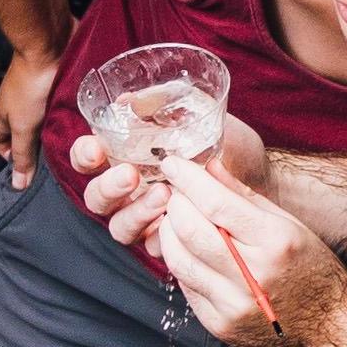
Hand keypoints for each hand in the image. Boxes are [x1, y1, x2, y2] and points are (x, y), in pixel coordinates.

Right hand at [0, 43, 66, 188]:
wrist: (50, 46)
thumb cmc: (31, 82)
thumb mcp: (24, 127)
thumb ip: (22, 154)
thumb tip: (17, 183)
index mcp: (3, 116)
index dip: (4, 152)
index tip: (24, 161)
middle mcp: (18, 107)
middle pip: (22, 133)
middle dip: (38, 145)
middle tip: (54, 155)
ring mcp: (38, 96)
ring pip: (46, 122)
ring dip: (57, 131)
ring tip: (72, 140)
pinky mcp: (58, 88)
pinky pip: (63, 108)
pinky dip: (71, 115)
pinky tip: (83, 123)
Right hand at [75, 111, 270, 246]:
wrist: (262, 177)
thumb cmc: (226, 143)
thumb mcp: (200, 114)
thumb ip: (164, 106)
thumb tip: (129, 100)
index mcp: (128, 155)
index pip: (89, 158)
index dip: (84, 154)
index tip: (97, 148)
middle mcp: (130, 190)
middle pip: (96, 198)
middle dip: (108, 187)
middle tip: (131, 176)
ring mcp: (147, 218)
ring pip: (119, 226)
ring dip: (135, 212)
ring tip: (163, 196)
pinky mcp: (170, 241)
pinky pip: (152, 247)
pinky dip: (160, 236)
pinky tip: (177, 223)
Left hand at [153, 154, 346, 346]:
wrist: (329, 334)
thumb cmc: (315, 273)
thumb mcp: (290, 227)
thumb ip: (245, 197)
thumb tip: (209, 167)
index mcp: (277, 243)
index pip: (217, 204)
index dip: (188, 179)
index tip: (173, 163)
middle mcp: (254, 275)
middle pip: (190, 229)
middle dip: (175, 204)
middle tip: (175, 193)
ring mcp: (234, 305)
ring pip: (179, 259)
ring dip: (169, 233)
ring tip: (177, 220)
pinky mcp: (220, 325)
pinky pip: (186, 286)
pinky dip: (182, 262)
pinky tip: (191, 251)